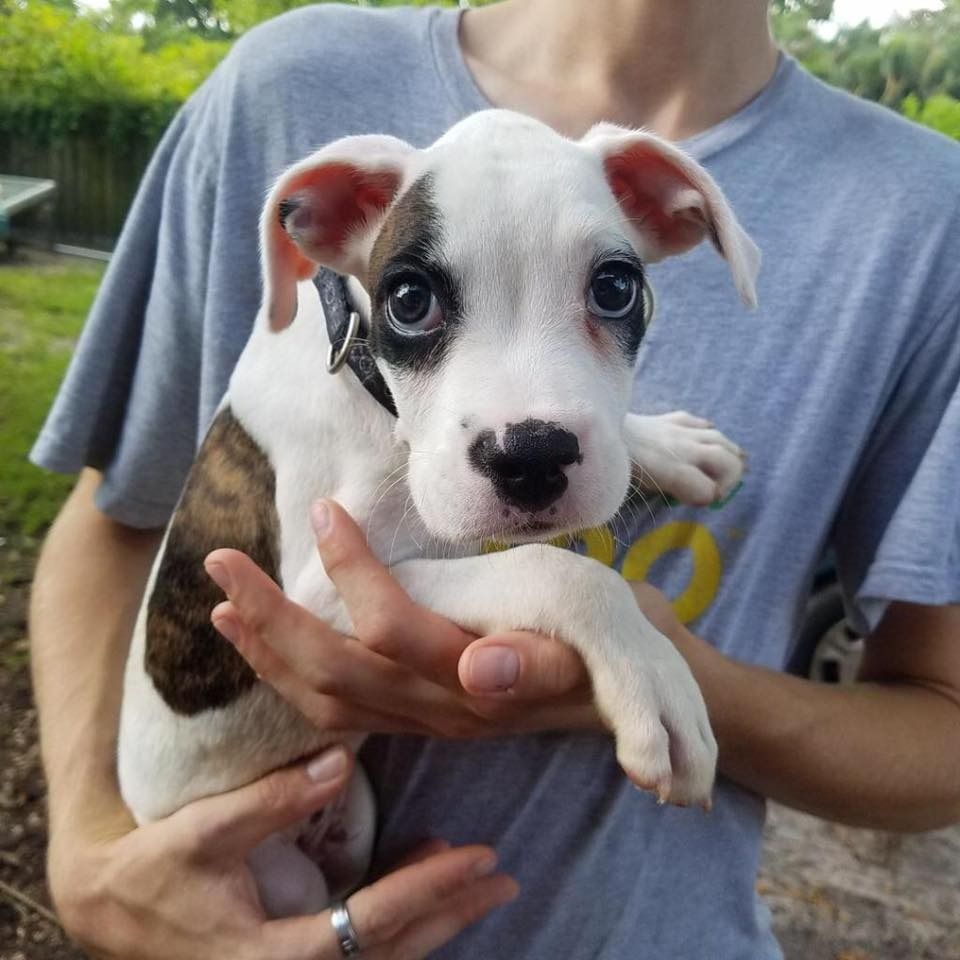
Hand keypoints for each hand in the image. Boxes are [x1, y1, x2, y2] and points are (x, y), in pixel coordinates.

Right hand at [49, 746, 516, 959]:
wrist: (109, 913)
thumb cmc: (154, 873)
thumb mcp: (204, 832)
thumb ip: (271, 801)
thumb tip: (341, 761)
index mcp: (272, 958)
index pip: (369, 926)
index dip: (427, 890)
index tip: (475, 856)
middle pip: (390, 953)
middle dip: (451, 913)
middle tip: (502, 877)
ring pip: (383, 958)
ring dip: (436, 920)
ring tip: (484, 884)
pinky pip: (361, 947)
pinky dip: (401, 918)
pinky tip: (423, 872)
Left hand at [205, 499, 597, 738]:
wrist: (615, 685)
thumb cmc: (599, 634)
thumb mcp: (585, 631)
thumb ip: (531, 661)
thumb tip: (478, 668)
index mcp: (479, 682)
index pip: (392, 628)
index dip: (352, 569)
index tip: (328, 507)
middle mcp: (441, 711)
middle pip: (335, 672)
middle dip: (270, 616)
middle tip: (221, 561)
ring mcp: (424, 721)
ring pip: (324, 700)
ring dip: (266, 651)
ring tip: (223, 606)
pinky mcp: (416, 720)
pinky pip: (336, 712)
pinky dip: (287, 678)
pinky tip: (261, 646)